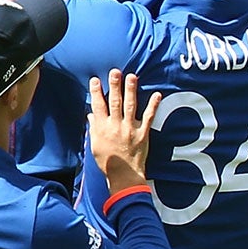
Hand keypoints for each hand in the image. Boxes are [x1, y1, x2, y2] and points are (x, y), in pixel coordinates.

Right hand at [87, 69, 160, 191]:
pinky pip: (148, 117)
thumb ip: (93, 128)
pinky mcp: (142, 134)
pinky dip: (153, 106)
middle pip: (114, 102)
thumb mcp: (95, 146)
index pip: (98, 106)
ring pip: (130, 106)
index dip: (96, 92)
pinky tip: (157, 94)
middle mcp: (115, 126)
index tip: (96, 80)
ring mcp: (130, 129)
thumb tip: (91, 114)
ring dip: (131, 90)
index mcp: (102, 128)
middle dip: (114, 86)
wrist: (124, 176)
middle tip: (115, 72)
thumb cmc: (108, 162)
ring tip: (132, 76)